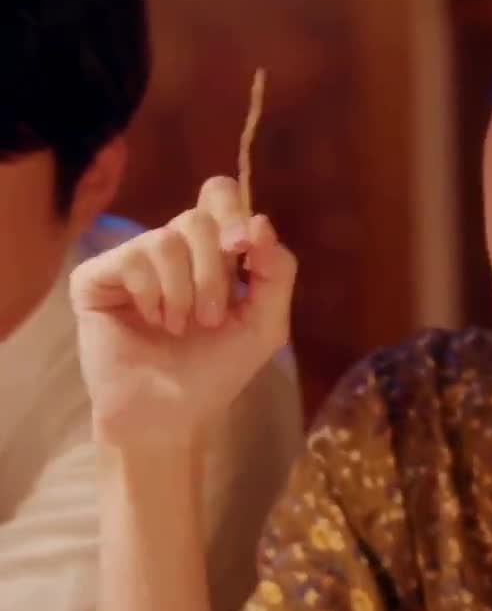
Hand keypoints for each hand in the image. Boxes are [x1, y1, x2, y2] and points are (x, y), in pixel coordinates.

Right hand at [71, 176, 296, 448]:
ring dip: (185, 290)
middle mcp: (173, 248)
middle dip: (214, 270)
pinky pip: (131, 259)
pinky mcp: (96, 279)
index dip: (233, 213)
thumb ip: (275, 272)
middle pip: (198, 216)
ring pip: (167, 238)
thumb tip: (260, 222)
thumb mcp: (265, 323)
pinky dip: (152, 294)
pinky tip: (153, 321)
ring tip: (182, 327)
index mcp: (213, 252)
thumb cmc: (216, 369)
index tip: (242, 248)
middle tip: (214, 315)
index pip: (219, 196)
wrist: (170, 414)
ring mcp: (133, 261)